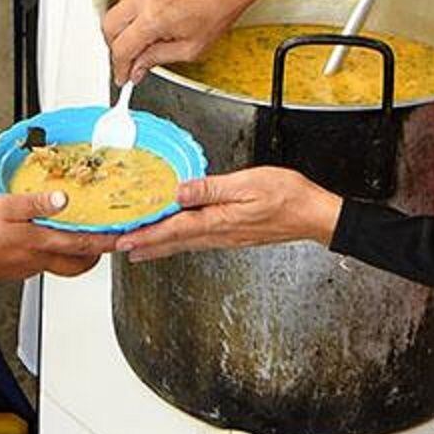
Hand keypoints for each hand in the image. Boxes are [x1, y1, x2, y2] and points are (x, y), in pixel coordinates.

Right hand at [0, 192, 117, 284]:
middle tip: (107, 243)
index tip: (122, 238)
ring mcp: (26, 267)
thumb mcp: (4, 206)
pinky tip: (45, 240)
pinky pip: (44, 263)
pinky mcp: (15, 269)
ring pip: (62, 265)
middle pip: (78, 264)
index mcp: (38, 242)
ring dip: (77, 255)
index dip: (105, 242)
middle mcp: (37, 259)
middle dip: (97, 255)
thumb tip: (64, 199)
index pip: (82, 244)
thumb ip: (36, 203)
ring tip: (80, 239)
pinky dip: (54, 253)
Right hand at [101, 0, 267, 83]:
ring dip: (122, 29)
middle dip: (114, 47)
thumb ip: (158, 58)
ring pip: (116, 10)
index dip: (119, 67)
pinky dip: (132, 13)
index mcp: (154, 17)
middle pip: (108, 27)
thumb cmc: (219, 8)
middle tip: (127, 61)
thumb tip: (138, 68)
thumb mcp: (192, 47)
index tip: (123, 76)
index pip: (121, 48)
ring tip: (142, 41)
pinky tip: (148, 21)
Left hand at [113, 168, 339, 262]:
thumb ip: (211, 188)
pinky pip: (197, 240)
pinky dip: (178, 241)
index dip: (146, 235)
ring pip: (183, 243)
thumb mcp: (248, 183)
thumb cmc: (288, 197)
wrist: (314, 215)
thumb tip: (181, 191)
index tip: (123, 241)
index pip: (173, 229)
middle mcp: (219, 234)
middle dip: (144, 246)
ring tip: (138, 249)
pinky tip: (174, 239)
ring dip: (158, 245)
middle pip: (172, 242)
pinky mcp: (233, 234)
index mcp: (219, 221)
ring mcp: (226, 237)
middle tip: (119, 249)